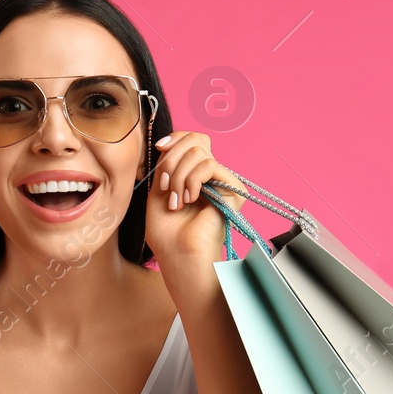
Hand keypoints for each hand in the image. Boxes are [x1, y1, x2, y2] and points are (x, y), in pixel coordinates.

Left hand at [143, 130, 246, 264]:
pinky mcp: (233, 190)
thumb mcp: (159, 189)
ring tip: (176, 201)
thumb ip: (166, 164)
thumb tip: (168, 143)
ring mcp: (223, 182)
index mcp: (194, 174)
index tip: (159, 148)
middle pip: (194, 139)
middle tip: (165, 188)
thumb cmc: (167, 232)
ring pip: (198, 152)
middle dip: (171, 161)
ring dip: (178, 176)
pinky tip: (189, 199)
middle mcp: (211, 175)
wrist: (178, 255)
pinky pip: (209, 165)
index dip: (175, 139)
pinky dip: (192, 180)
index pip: (190, 139)